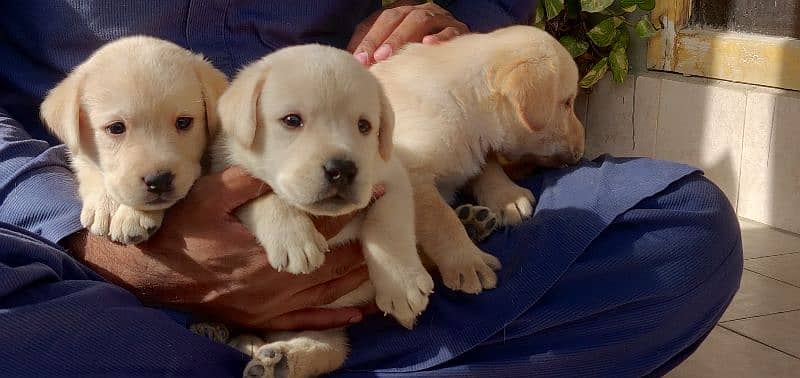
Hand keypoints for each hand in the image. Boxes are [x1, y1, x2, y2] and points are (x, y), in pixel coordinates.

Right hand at [67, 166, 384, 330]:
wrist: (151, 278)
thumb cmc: (180, 233)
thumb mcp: (204, 199)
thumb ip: (240, 184)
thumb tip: (271, 169)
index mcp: (268, 247)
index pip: (323, 227)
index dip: (354, 210)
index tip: (380, 190)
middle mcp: (275, 280)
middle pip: (334, 262)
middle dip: (366, 244)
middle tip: (393, 229)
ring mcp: (270, 303)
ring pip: (327, 292)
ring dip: (357, 277)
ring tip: (386, 265)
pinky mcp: (262, 319)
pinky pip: (306, 322)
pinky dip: (334, 318)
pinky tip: (357, 314)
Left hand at [348, 0, 468, 64]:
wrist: (457, 55)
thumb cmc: (418, 53)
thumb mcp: (393, 49)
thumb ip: (373, 51)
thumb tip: (354, 63)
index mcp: (402, 12)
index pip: (380, 19)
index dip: (368, 38)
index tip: (358, 58)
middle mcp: (420, 11)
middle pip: (398, 16)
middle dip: (383, 37)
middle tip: (374, 58)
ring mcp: (440, 18)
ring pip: (420, 19)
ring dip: (403, 37)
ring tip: (389, 55)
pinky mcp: (458, 29)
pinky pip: (449, 30)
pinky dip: (438, 37)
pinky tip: (427, 45)